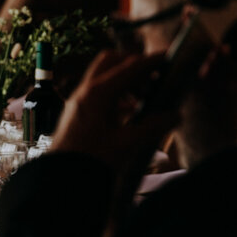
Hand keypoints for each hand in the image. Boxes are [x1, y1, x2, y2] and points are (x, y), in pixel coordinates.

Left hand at [48, 50, 175, 169]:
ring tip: (144, 97)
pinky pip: (98, 92)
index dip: (150, 61)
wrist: (60, 179)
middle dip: (133, 65)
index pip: (129, 67)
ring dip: (124, 80)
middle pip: (111, 61)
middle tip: (153, 78)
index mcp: (98, 94)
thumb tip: (175, 115)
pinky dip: (116, 94)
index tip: (167, 58)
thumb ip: (152, 127)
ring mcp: (79, 100)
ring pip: (103, 76)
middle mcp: (85, 91)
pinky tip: (129, 112)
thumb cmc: (90, 161)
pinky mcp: (77, 112)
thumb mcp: (126, 144)